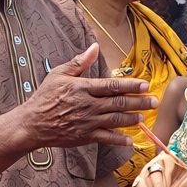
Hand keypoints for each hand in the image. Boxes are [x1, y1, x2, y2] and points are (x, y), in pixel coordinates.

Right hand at [18, 43, 155, 150]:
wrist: (32, 123)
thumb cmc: (45, 97)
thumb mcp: (59, 74)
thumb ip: (79, 62)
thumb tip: (95, 47)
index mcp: (83, 88)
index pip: (112, 86)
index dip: (131, 86)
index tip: (145, 85)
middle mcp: (88, 105)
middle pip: (119, 103)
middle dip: (139, 102)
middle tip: (154, 102)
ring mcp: (87, 122)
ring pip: (116, 120)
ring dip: (132, 119)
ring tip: (144, 117)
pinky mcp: (85, 137)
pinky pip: (106, 138)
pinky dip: (119, 139)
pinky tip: (130, 140)